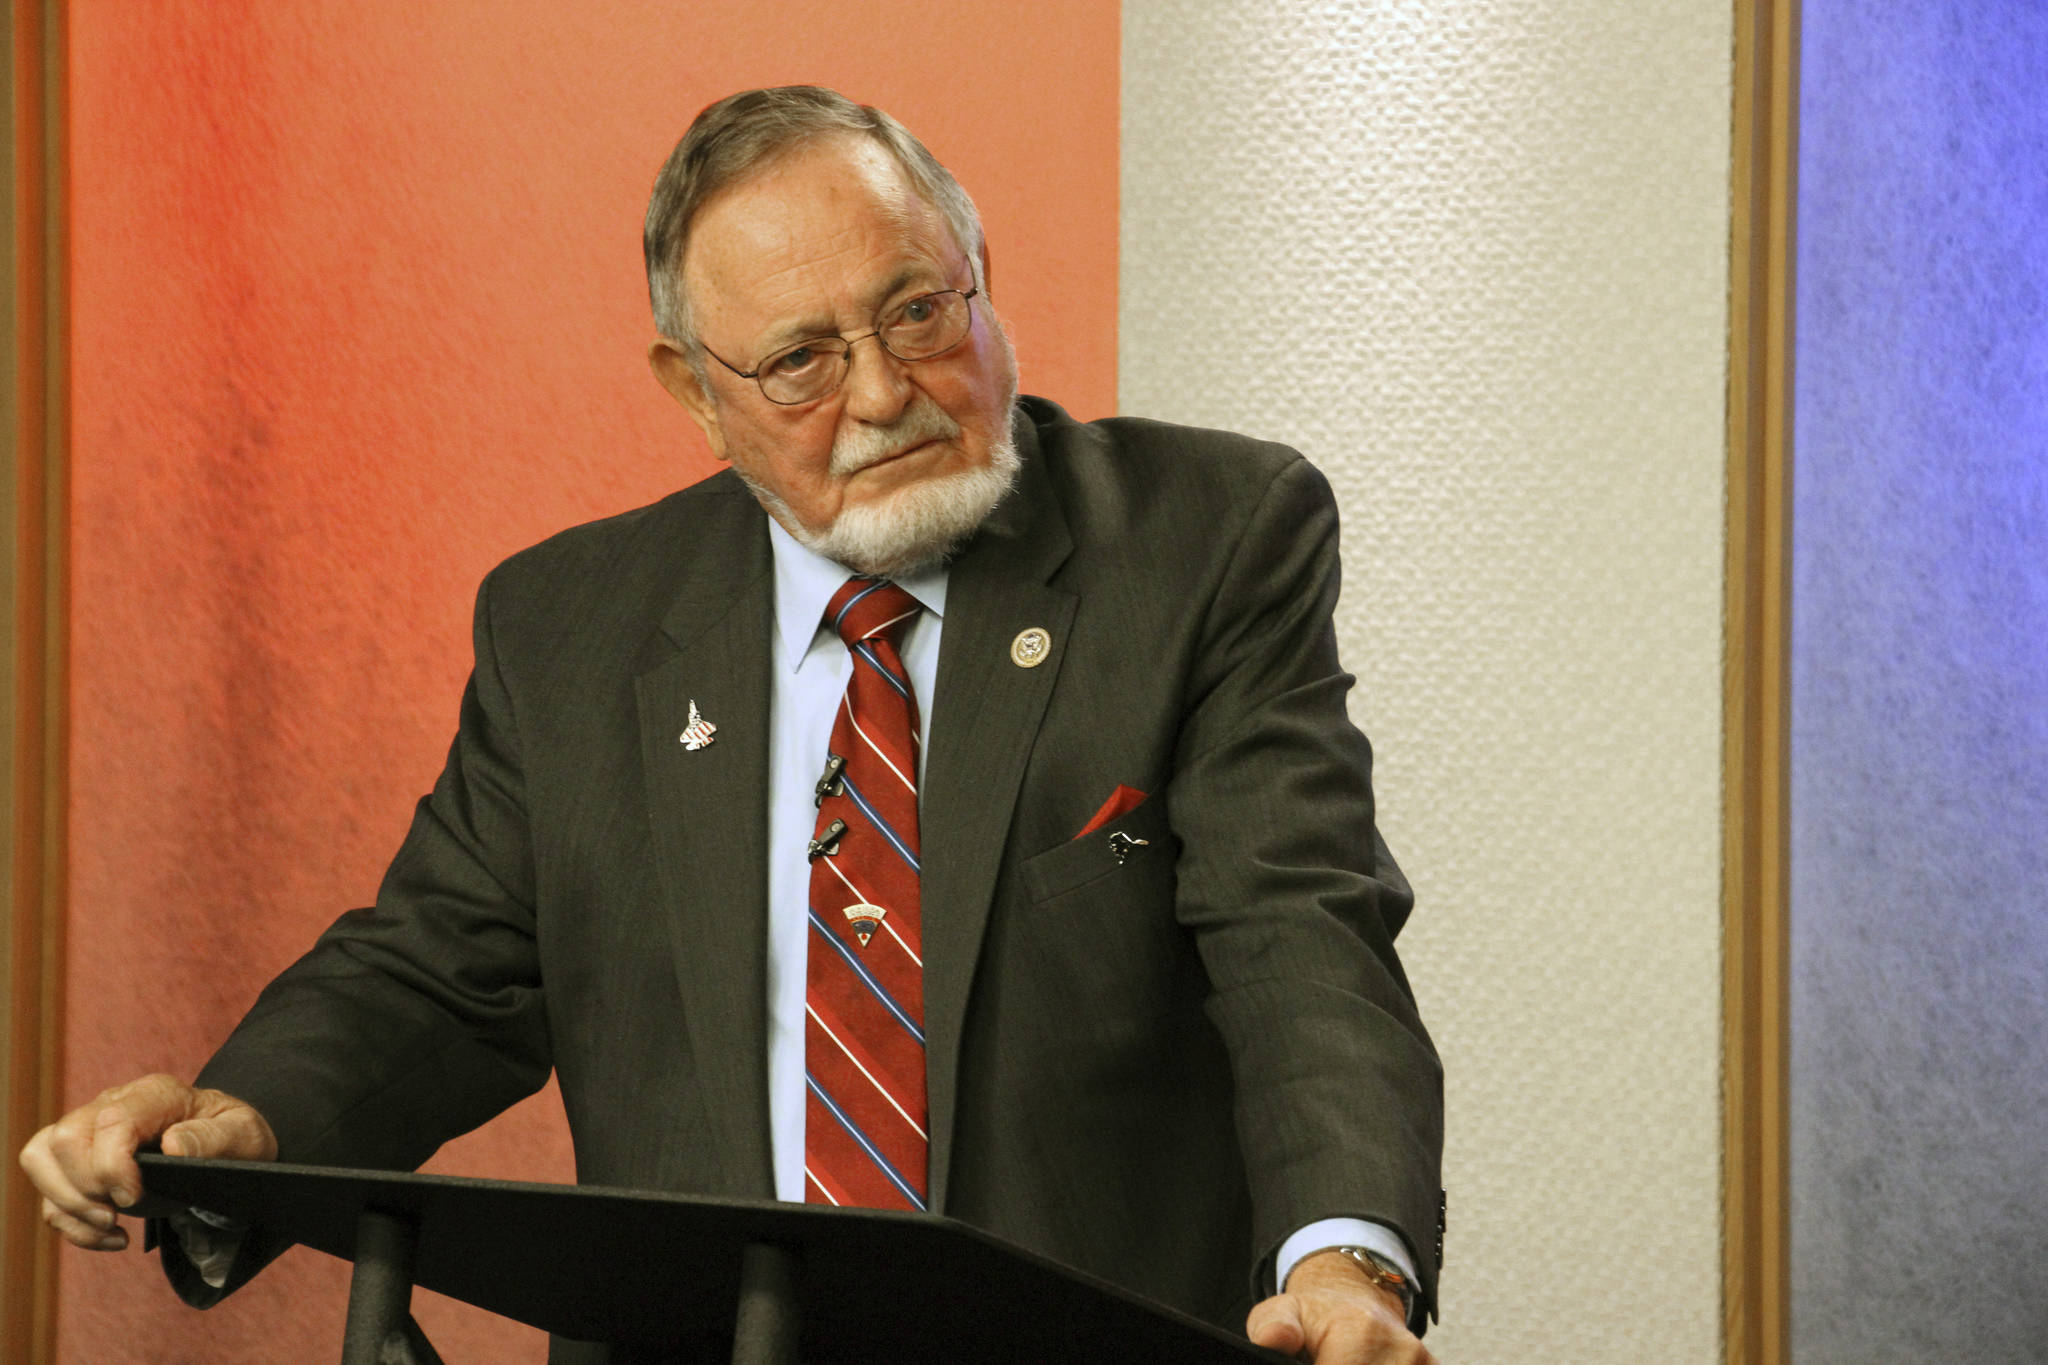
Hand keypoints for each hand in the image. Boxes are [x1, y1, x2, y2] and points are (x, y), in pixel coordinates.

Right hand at [17, 1073, 275, 1250]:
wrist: (224, 1146)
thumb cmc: (233, 1138)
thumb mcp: (244, 1136)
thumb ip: (214, 1139)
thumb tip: (173, 1147)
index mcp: (155, 1095)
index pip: (110, 1121)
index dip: (112, 1165)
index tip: (133, 1198)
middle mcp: (112, 1104)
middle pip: (62, 1139)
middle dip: (84, 1187)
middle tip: (121, 1212)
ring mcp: (89, 1131)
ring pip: (40, 1157)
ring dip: (68, 1204)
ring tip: (110, 1225)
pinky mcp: (77, 1162)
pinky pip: (48, 1191)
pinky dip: (71, 1224)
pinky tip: (111, 1237)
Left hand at [1246, 1249, 1436, 1363]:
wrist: (1359, 1297)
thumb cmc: (1318, 1313)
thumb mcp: (1284, 1310)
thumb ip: (1273, 1327)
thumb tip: (1271, 1340)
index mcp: (1361, 1334)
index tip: (1310, 1363)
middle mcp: (1401, 1350)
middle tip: (1324, 1356)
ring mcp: (1419, 1362)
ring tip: (1339, 1357)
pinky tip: (1363, 1362)